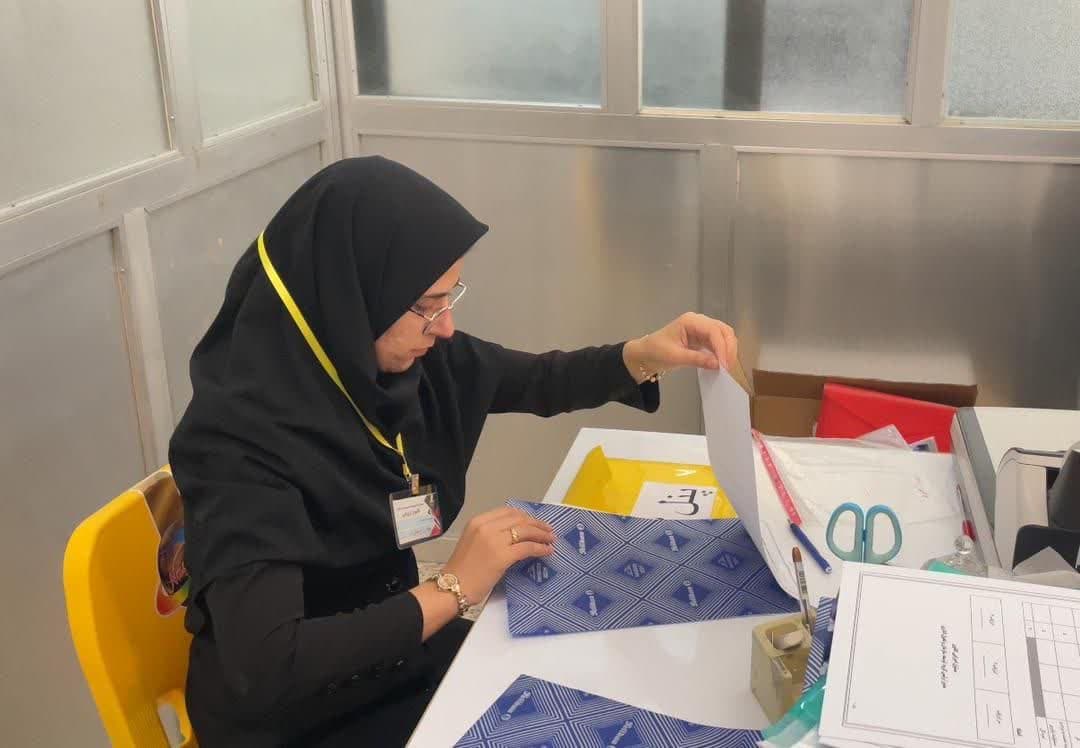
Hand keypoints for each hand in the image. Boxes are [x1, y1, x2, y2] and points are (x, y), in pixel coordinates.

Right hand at [442, 507, 554, 603]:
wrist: (452, 587)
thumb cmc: (462, 570)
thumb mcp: (473, 542)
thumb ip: (490, 535)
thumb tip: (515, 536)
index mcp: (478, 521)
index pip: (507, 512)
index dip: (524, 516)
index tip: (534, 521)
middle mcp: (486, 527)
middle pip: (519, 519)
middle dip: (536, 524)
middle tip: (548, 530)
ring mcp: (494, 540)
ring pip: (525, 531)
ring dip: (541, 534)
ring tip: (551, 539)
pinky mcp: (502, 556)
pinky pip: (527, 547)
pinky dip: (540, 548)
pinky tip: (547, 551)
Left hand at [623, 312, 737, 382]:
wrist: (645, 355)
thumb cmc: (656, 352)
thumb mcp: (675, 357)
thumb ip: (697, 359)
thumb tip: (717, 364)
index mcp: (691, 321)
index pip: (713, 331)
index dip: (722, 347)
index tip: (723, 365)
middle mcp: (699, 322)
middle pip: (723, 331)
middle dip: (728, 348)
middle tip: (728, 367)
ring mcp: (702, 330)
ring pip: (724, 337)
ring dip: (727, 351)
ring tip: (726, 368)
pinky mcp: (702, 339)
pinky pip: (718, 344)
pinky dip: (722, 353)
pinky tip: (721, 364)